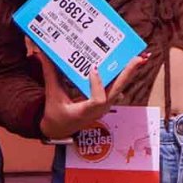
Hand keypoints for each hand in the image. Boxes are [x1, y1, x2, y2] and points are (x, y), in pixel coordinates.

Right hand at [33, 43, 147, 139]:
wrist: (60, 129)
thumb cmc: (56, 114)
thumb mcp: (52, 95)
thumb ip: (50, 74)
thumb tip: (42, 54)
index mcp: (85, 111)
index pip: (98, 100)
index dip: (97, 85)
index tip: (92, 69)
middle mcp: (99, 109)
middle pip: (117, 91)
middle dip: (128, 73)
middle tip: (139, 58)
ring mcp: (105, 106)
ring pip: (120, 88)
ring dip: (129, 73)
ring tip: (140, 57)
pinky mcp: (106, 101)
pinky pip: (117, 87)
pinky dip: (123, 76)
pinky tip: (130, 64)